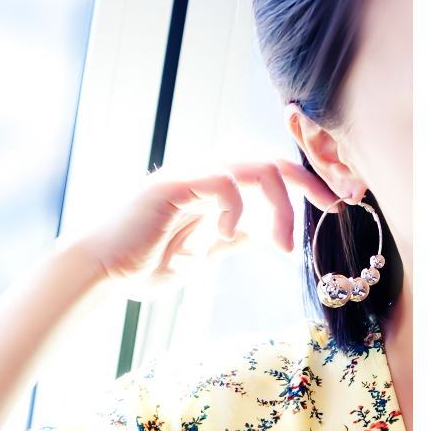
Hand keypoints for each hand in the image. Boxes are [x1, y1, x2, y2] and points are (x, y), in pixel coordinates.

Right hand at [67, 160, 336, 301]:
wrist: (98, 271)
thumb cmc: (140, 266)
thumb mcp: (197, 257)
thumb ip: (225, 240)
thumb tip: (256, 231)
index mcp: (208, 191)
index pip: (264, 172)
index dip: (301, 183)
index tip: (329, 206)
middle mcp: (200, 176)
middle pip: (268, 160)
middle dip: (306, 181)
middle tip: (332, 206)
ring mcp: (186, 177)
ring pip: (252, 167)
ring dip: (278, 205)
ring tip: (284, 244)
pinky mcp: (172, 185)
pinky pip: (222, 184)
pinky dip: (236, 210)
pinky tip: (226, 236)